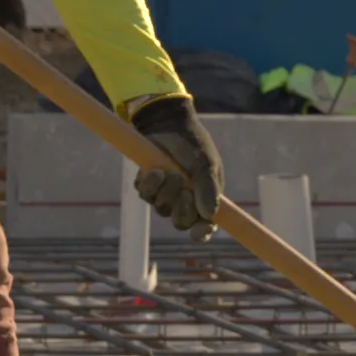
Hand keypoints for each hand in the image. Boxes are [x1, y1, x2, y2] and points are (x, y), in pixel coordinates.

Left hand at [126, 96, 224, 234]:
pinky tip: (154, 170)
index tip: (198, 232)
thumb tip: (209, 216)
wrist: (167, 122)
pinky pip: (146, 195)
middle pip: (181, 222)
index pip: (205, 226)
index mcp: (205, 197)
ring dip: (165, 192)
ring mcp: (165, 194)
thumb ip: (208, 189)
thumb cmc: (192, 143)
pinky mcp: (147, 185)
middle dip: (182, 209)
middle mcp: (185, 200)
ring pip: (161, 209)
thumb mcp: (205, 164)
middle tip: (184, 191)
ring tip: (168, 171)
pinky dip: (150, 184)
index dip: (202, 233)